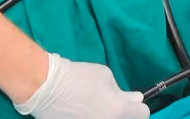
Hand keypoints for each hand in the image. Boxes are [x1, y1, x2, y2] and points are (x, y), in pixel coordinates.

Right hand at [13, 53, 147, 118]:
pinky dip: (93, 118)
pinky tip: (83, 112)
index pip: (142, 115)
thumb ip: (121, 91)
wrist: (46, 89)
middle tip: (113, 105)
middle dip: (124, 114)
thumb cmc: (78, 77)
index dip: (139, 107)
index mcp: (118, 111)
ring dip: (108, 116)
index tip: (132, 103)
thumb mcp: (105, 76)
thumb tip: (134, 99)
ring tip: (96, 107)